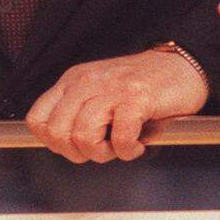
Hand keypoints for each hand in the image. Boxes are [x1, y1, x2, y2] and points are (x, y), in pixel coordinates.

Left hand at [26, 49, 208, 163]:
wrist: (182, 66)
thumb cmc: (143, 86)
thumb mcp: (99, 92)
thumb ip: (78, 112)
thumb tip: (63, 145)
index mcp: (73, 81)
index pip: (37, 119)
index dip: (53, 143)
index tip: (75, 146)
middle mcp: (86, 82)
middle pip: (57, 132)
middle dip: (77, 153)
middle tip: (101, 149)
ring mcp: (111, 89)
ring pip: (82, 136)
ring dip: (103, 153)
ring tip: (121, 146)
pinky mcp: (136, 99)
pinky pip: (119, 138)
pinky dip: (128, 150)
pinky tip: (137, 144)